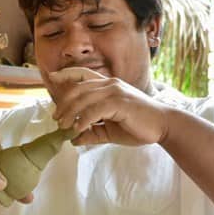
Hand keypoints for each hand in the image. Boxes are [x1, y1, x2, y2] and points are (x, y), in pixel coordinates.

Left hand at [48, 67, 169, 146]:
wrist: (162, 126)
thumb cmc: (138, 127)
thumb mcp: (110, 131)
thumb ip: (93, 132)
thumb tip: (74, 140)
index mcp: (108, 86)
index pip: (83, 74)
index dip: (66, 74)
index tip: (51, 77)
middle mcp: (110, 84)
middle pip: (78, 88)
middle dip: (63, 103)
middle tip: (56, 119)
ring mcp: (115, 91)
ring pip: (83, 99)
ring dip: (70, 113)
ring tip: (64, 127)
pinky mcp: (119, 102)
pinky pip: (94, 110)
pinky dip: (83, 120)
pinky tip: (78, 130)